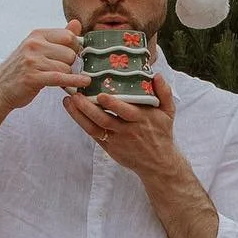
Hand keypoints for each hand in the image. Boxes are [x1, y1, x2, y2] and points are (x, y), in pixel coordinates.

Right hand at [0, 19, 90, 110]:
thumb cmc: (21, 69)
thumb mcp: (38, 48)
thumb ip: (59, 37)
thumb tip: (77, 23)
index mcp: (37, 35)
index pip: (68, 36)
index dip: (75, 47)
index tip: (72, 56)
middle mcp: (34, 44)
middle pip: (70, 53)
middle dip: (70, 64)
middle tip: (61, 70)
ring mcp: (32, 60)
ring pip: (67, 67)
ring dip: (66, 76)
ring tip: (55, 78)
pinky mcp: (33, 77)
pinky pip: (61, 77)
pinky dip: (75, 81)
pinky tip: (84, 82)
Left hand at [64, 69, 181, 182]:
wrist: (159, 163)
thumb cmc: (162, 133)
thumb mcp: (168, 113)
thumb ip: (164, 93)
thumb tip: (156, 74)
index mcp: (142, 119)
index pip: (125, 112)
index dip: (113, 104)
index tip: (101, 94)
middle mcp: (127, 130)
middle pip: (104, 120)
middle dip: (88, 108)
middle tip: (75, 95)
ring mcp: (116, 140)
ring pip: (95, 128)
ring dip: (79, 115)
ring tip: (68, 101)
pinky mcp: (109, 148)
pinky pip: (93, 135)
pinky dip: (82, 123)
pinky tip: (73, 111)